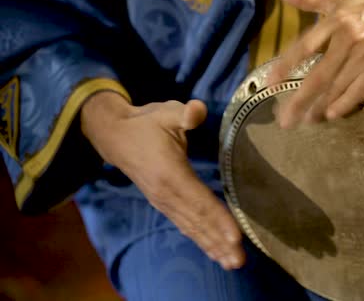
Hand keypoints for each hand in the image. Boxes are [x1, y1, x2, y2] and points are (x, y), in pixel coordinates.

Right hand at [81, 92, 244, 269]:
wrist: (115, 136)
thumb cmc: (146, 123)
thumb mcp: (165, 112)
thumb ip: (184, 114)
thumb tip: (197, 110)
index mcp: (170, 174)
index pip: (199, 200)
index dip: (218, 218)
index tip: (236, 236)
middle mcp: (167, 195)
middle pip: (198, 221)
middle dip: (220, 241)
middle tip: (240, 260)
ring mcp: (165, 203)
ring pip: (192, 228)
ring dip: (212, 246)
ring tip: (232, 263)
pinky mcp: (165, 205)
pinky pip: (186, 226)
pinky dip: (202, 240)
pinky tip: (215, 252)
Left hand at [268, 0, 363, 128]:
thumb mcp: (340, 0)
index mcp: (335, 21)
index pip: (304, 46)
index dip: (286, 65)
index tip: (269, 83)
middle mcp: (350, 36)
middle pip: (319, 74)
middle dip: (300, 99)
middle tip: (285, 120)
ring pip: (338, 85)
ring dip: (320, 106)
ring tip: (305, 122)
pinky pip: (362, 88)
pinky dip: (347, 103)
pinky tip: (333, 115)